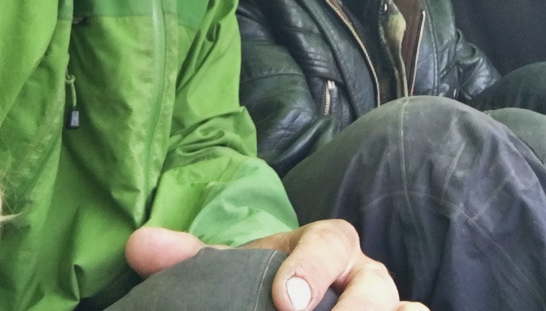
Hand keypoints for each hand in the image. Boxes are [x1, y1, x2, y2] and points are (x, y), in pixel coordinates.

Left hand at [125, 222, 426, 310]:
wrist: (289, 304)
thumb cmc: (265, 286)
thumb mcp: (231, 273)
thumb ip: (190, 260)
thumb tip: (139, 244)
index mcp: (323, 246)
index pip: (330, 240)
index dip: (312, 267)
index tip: (285, 300)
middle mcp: (364, 274)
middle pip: (376, 282)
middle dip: (354, 308)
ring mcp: (386, 305)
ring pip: (405, 308)